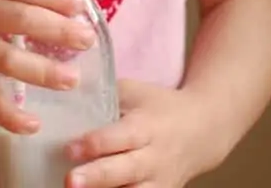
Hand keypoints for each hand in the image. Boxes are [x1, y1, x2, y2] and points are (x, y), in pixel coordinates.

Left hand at [65, 80, 213, 186]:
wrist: (202, 130)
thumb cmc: (159, 107)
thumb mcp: (135, 92)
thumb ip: (105, 96)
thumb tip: (67, 98)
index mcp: (145, 126)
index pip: (119, 136)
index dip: (94, 143)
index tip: (68, 148)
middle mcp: (153, 158)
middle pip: (124, 170)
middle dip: (96, 177)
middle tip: (70, 181)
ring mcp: (159, 182)